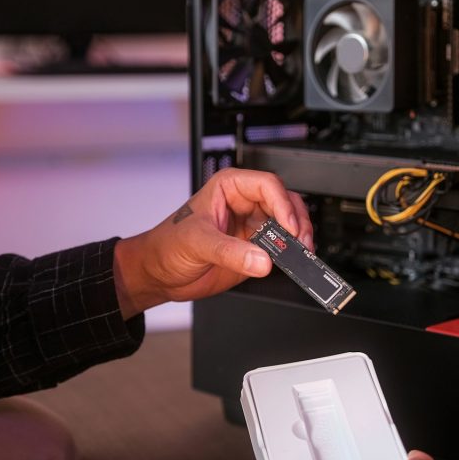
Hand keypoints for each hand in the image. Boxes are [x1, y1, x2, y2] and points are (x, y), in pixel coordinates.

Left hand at [112, 168, 312, 317]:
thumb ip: (230, 252)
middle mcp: (245, 203)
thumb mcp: (196, 243)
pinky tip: (291, 262)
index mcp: (229, 187)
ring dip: (298, 237)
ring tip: (299, 253)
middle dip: (296, 221)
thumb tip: (261, 260)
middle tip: (299, 243)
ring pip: (288, 223)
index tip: (287, 227)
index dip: (282, 204)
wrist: (159, 273)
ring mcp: (252, 226)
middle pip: (285, 202)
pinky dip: (291, 254)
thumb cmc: (167, 245)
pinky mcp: (256, 248)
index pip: (267, 185)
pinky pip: (281, 246)